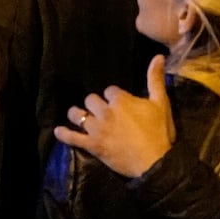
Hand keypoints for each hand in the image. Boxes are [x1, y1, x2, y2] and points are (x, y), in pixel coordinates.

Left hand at [53, 55, 179, 179]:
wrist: (154, 162)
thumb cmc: (159, 132)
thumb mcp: (161, 103)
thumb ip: (155, 79)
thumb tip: (158, 56)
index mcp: (121, 100)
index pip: (110, 90)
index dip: (114, 97)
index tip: (119, 104)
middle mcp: (106, 111)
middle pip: (91, 100)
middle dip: (95, 104)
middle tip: (100, 112)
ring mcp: (97, 128)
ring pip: (78, 115)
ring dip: (77, 114)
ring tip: (77, 115)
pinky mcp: (93, 145)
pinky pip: (73, 138)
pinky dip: (64, 134)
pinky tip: (58, 131)